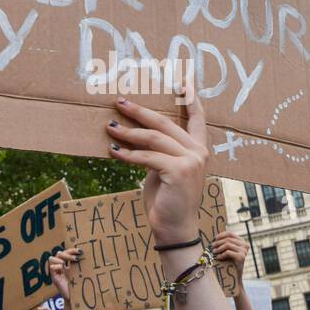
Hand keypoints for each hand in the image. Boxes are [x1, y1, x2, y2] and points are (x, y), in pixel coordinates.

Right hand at [47, 247, 81, 303]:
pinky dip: (58, 266)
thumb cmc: (80, 286)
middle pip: (58, 253)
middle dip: (67, 253)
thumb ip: (80, 265)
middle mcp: (60, 267)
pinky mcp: (54, 278)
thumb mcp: (80, 272)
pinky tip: (65, 268)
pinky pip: (52, 268)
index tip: (80, 251)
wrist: (76, 298)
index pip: (65, 252)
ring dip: (62, 258)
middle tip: (77, 258)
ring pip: (52, 258)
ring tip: (72, 263)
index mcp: (66, 265)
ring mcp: (56, 272)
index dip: (72, 250)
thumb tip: (86, 254)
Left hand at [106, 88, 207, 245]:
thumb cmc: (167, 200)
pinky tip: (113, 151)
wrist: (175, 229)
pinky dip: (127, 154)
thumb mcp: (164, 170)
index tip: (182, 80)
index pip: (197, 118)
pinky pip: (147, 157)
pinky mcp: (179, 171)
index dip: (190, 98)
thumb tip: (135, 135)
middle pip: (164, 123)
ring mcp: (191, 161)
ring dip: (128, 132)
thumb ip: (159, 152)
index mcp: (198, 149)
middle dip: (139, 111)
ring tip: (110, 127)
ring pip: (153, 138)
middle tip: (119, 102)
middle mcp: (198, 152)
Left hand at [212, 231, 247, 275]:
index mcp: (242, 242)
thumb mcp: (228, 252)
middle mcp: (245, 245)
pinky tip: (218, 258)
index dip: (221, 235)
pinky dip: (221, 254)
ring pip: (227, 245)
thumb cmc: (230, 264)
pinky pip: (228, 252)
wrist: (235, 278)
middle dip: (218, 243)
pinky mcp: (241, 257)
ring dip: (219, 248)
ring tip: (214, 252)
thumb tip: (214, 238)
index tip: (214, 239)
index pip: (230, 234)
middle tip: (212, 247)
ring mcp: (244, 251)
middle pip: (228, 239)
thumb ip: (225, 244)